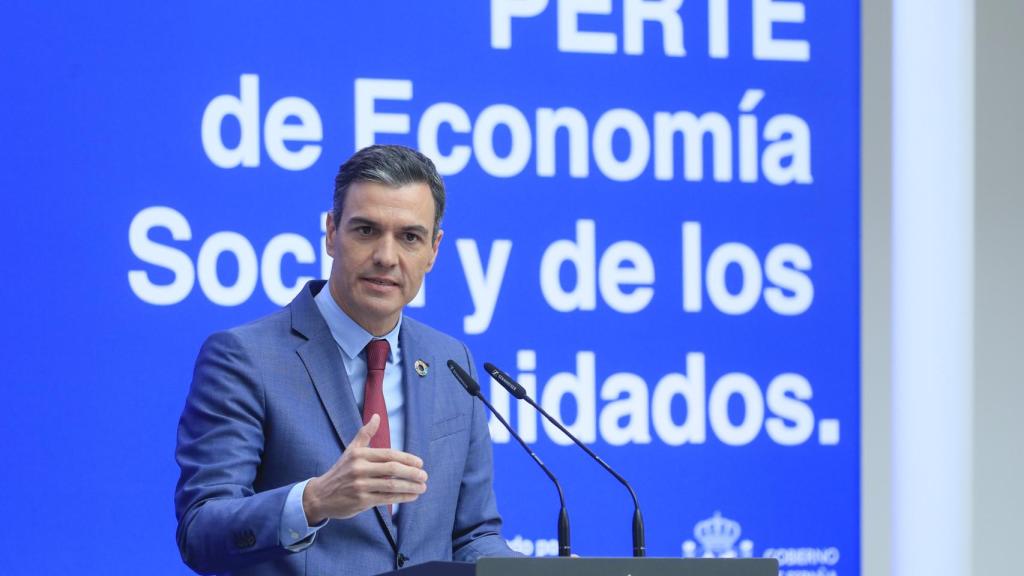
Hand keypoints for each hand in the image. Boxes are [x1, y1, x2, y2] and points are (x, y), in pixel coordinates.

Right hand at [302, 414, 427, 523]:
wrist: (321, 495)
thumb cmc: (341, 471)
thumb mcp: (351, 450)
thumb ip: (365, 434)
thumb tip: (376, 416)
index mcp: (359, 454)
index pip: (389, 454)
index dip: (407, 458)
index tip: (420, 463)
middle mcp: (359, 469)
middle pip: (392, 469)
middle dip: (412, 473)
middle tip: (424, 476)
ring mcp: (360, 486)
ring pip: (391, 485)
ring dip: (410, 487)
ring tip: (422, 488)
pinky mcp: (361, 501)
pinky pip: (386, 498)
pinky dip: (401, 498)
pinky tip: (411, 497)